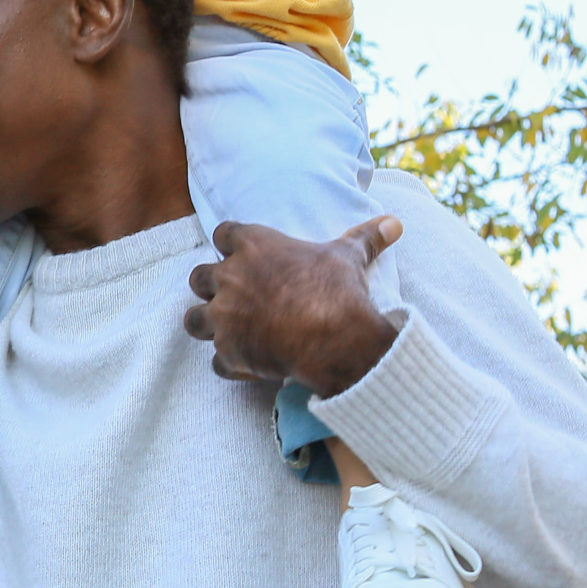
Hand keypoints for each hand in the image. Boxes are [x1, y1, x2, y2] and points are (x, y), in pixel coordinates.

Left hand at [183, 216, 402, 398]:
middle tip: (232, 295)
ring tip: (226, 330)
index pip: (224, 233)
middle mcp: (229, 279)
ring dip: (207, 324)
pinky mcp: (228, 352)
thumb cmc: (337, 292)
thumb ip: (364, 238)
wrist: (334, 340)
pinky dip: (229, 364)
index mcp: (253, 247)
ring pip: (194, 320)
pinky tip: (247, 364)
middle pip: (198, 277)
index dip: (231, 243)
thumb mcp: (348, 258)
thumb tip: (393, 223)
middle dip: (210, 286)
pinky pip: (217, 361)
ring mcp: (224, 317)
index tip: (241, 252)